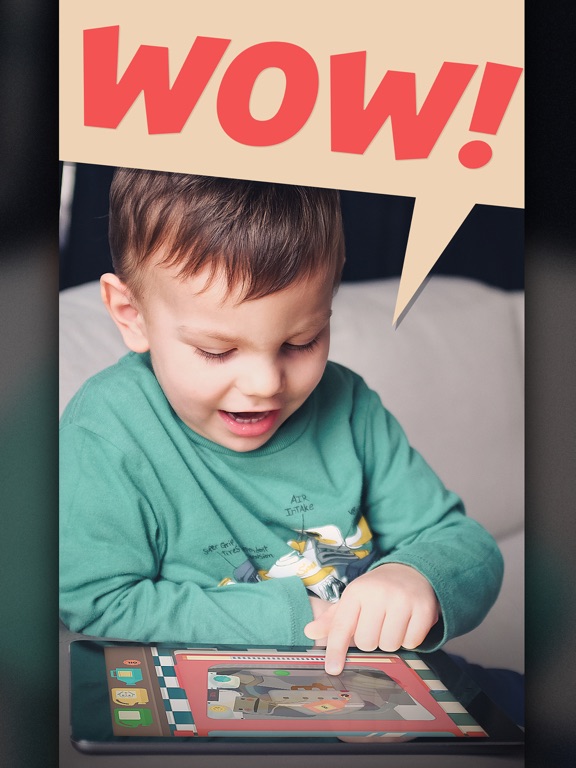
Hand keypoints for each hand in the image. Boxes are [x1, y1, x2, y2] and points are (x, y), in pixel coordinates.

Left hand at [304, 563, 439, 674]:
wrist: (412, 571)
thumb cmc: (377, 590)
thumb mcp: (354, 598)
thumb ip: (334, 618)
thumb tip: (309, 632)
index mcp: (357, 591)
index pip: (342, 626)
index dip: (336, 650)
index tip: (332, 669)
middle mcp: (378, 593)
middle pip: (367, 642)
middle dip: (371, 641)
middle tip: (377, 626)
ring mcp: (402, 600)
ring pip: (390, 645)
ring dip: (391, 641)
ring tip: (393, 623)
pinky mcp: (424, 608)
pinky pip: (412, 642)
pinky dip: (410, 640)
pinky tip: (408, 623)